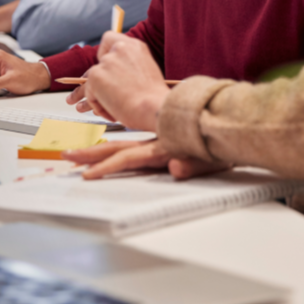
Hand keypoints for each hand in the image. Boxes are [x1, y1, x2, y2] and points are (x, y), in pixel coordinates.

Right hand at [62, 140, 229, 180]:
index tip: (86, 175)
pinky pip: (135, 148)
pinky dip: (116, 151)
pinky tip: (108, 152)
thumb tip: (177, 168)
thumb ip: (193, 164)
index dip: (106, 166)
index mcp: (163, 147)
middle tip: (68, 156)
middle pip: (117, 148)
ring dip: (99, 150)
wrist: (235, 128)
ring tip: (78, 152)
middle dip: (91, 154)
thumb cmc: (225, 145)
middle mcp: (157, 143)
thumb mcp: (212, 160)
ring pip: (123, 145)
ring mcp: (159, 142)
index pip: (128, 157)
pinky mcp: (165, 144)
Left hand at [64, 32, 169, 131]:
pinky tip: (109, 113)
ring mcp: (107, 62)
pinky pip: (90, 93)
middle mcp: (120, 49)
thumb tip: (112, 82)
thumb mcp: (145, 74)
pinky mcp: (96, 76)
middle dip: (93, 79)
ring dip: (87, 94)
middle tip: (89, 91)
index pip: (109, 38)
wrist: (156, 107)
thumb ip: (128, 71)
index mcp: (135, 46)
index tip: (104, 64)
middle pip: (98, 63)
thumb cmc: (155, 98)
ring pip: (91, 80)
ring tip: (78, 105)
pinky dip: (97, 105)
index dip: (104, 53)